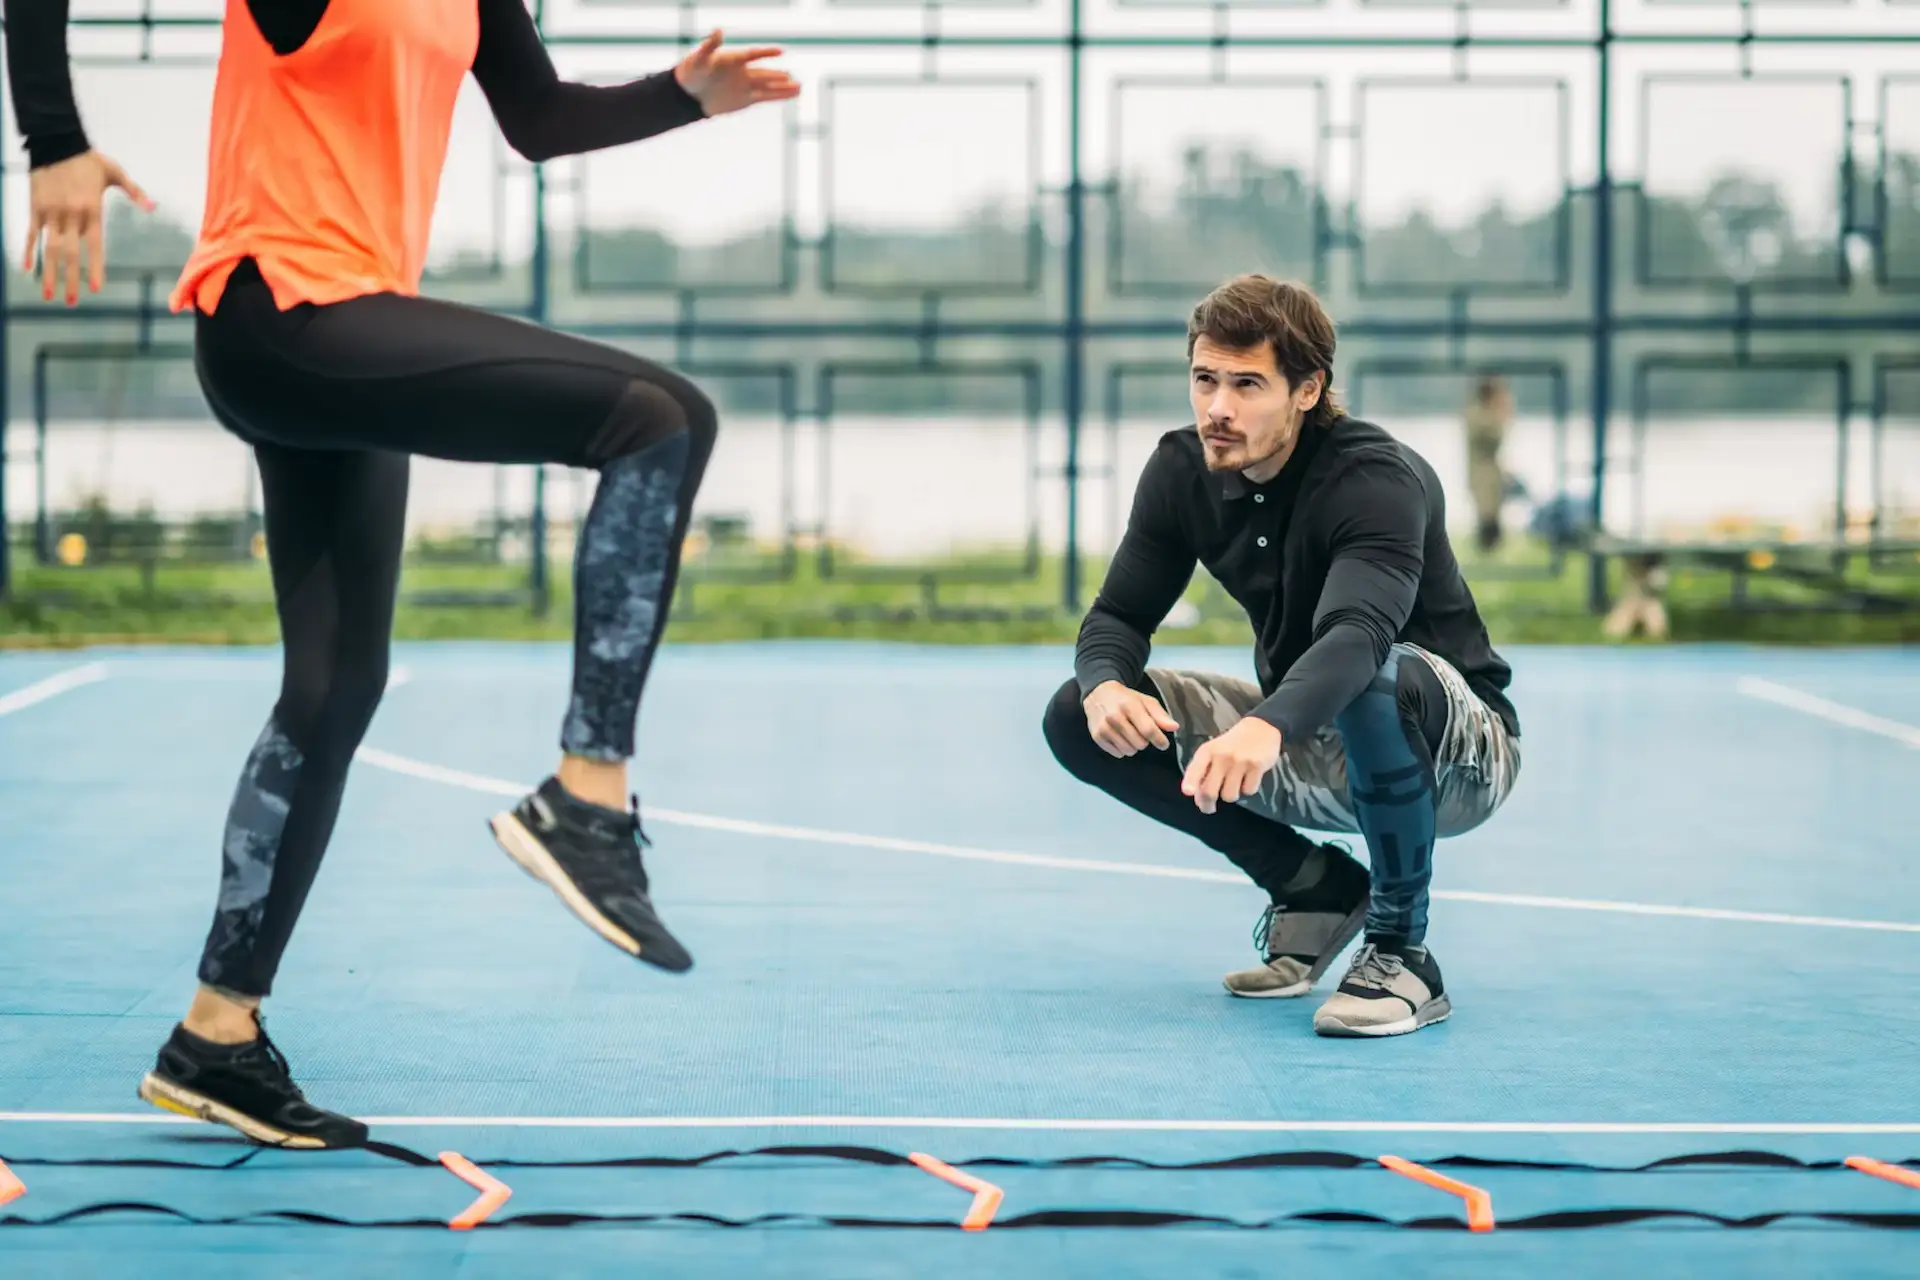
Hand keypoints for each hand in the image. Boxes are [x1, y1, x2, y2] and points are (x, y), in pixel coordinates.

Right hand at [22, 150, 152, 305]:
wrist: (56, 141)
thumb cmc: (88, 159)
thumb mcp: (116, 174)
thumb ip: (135, 192)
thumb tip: (153, 208)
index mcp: (92, 210)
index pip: (95, 246)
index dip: (95, 268)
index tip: (96, 289)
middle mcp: (70, 215)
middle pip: (70, 254)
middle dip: (70, 280)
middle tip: (71, 302)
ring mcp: (50, 212)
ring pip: (48, 248)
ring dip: (48, 272)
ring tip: (48, 294)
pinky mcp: (35, 207)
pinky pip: (32, 233)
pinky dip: (29, 250)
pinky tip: (28, 268)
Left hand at [674, 30, 800, 117]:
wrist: (688, 94)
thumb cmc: (692, 72)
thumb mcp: (698, 58)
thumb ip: (709, 45)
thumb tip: (718, 30)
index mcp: (734, 59)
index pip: (753, 55)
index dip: (766, 53)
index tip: (780, 51)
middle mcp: (744, 71)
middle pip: (764, 73)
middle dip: (778, 76)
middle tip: (793, 78)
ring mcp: (746, 85)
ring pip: (769, 86)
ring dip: (784, 87)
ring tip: (800, 87)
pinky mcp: (747, 99)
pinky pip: (766, 97)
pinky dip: (779, 96)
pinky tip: (792, 94)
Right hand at [1083, 680, 1180, 758]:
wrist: (1098, 694)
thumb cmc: (1126, 698)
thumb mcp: (1146, 701)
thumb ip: (1160, 715)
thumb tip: (1175, 727)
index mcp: (1129, 706)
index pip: (1148, 730)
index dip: (1159, 740)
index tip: (1164, 744)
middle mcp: (1114, 717)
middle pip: (1140, 743)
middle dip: (1145, 741)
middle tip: (1141, 732)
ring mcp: (1104, 728)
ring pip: (1129, 751)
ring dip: (1134, 746)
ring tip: (1131, 734)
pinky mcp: (1097, 736)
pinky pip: (1118, 753)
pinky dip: (1122, 749)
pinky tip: (1120, 737)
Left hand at [1181, 717, 1281, 814]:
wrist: (1261, 728)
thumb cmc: (1232, 744)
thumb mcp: (1214, 751)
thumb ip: (1204, 771)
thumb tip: (1199, 799)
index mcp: (1207, 751)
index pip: (1196, 768)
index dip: (1190, 782)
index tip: (1188, 792)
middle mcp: (1221, 756)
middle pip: (1210, 790)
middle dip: (1207, 804)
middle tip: (1209, 808)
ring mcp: (1240, 761)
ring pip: (1229, 795)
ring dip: (1230, 795)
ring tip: (1233, 784)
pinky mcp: (1256, 766)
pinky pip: (1248, 791)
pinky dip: (1248, 789)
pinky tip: (1248, 778)